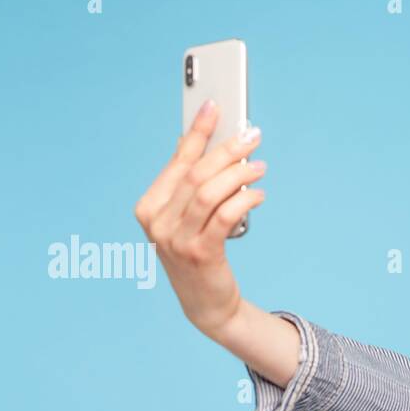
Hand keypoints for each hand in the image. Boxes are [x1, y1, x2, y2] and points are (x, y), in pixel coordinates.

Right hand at [133, 100, 267, 338]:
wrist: (206, 304)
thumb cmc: (199, 254)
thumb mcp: (186, 218)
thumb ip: (189, 184)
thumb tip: (196, 140)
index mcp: (149, 207)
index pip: (177, 161)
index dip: (197, 131)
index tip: (214, 106)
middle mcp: (157, 222)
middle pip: (196, 173)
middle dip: (227, 149)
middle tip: (252, 135)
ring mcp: (176, 240)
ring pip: (210, 192)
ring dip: (239, 173)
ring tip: (259, 166)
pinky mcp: (200, 254)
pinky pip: (225, 216)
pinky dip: (244, 200)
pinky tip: (257, 194)